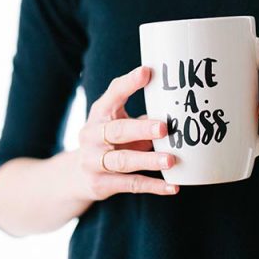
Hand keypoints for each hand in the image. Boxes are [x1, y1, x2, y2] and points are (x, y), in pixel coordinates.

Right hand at [75, 65, 179, 199]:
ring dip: (148, 160)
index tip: (147, 72)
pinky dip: (153, 186)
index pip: (113, 95)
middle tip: (164, 128)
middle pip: (117, 131)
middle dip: (141, 129)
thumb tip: (180, 108)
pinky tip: (173, 187)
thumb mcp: (118, 123)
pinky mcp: (101, 184)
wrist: (78, 176)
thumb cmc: (110, 141)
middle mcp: (92, 135)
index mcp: (99, 114)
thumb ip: (141, 116)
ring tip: (171, 160)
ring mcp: (93, 161)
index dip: (129, 83)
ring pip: (123, 161)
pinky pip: (130, 184)